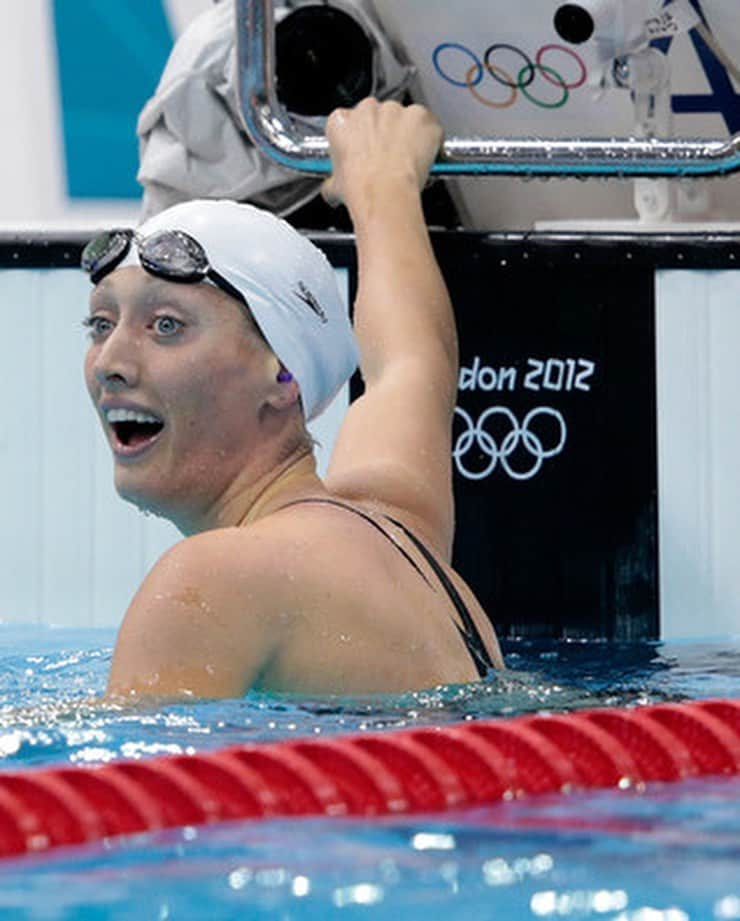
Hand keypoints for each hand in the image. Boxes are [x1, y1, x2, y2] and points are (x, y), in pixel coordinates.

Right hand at [321, 98, 442, 210]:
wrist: (384, 194)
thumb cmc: (361, 189)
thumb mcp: (335, 187)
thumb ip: (334, 179)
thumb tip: (333, 188)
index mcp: (341, 121)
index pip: (349, 121)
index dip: (360, 138)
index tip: (365, 151)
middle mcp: (368, 108)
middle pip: (379, 115)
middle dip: (384, 134)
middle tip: (388, 159)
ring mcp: (396, 110)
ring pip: (405, 118)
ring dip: (407, 135)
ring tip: (407, 162)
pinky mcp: (421, 117)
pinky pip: (428, 124)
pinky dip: (429, 138)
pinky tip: (424, 157)